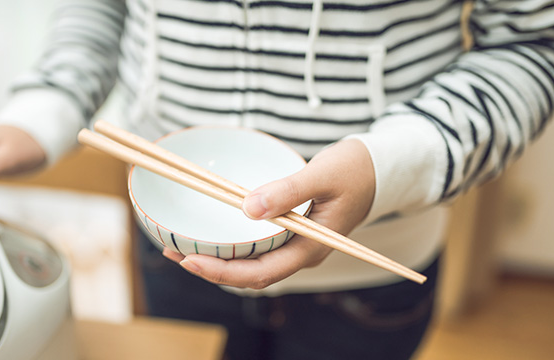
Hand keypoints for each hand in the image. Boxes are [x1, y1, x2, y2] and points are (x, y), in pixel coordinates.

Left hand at [162, 139, 375, 288]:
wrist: (379, 169)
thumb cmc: (355, 170)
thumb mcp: (323, 175)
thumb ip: (288, 191)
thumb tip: (248, 208)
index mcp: (311, 248)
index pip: (261, 273)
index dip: (222, 272)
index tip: (188, 260)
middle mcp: (301, 253)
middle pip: (251, 275)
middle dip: (212, 269)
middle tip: (174, 252)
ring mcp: (296, 245)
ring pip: (253, 264)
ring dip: (219, 260)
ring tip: (183, 246)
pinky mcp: (292, 233)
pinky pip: (258, 249)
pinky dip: (232, 246)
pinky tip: (213, 234)